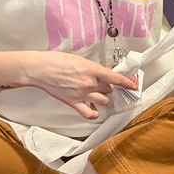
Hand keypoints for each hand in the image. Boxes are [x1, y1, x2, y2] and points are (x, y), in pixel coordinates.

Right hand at [23, 51, 137, 119]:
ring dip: (102, 98)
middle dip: (107, 87)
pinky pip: (89, 113)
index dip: (127, 83)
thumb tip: (102, 75)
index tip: (133, 85)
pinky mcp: (73, 102)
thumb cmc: (56, 60)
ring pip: (104, 101)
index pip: (116, 78)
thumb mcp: (79, 59)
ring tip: (94, 93)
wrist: (40, 69)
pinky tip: (92, 108)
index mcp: (92, 69)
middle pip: (109, 89)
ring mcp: (82, 94)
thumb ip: (92, 68)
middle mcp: (89, 83)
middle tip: (99, 83)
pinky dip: (93, 113)